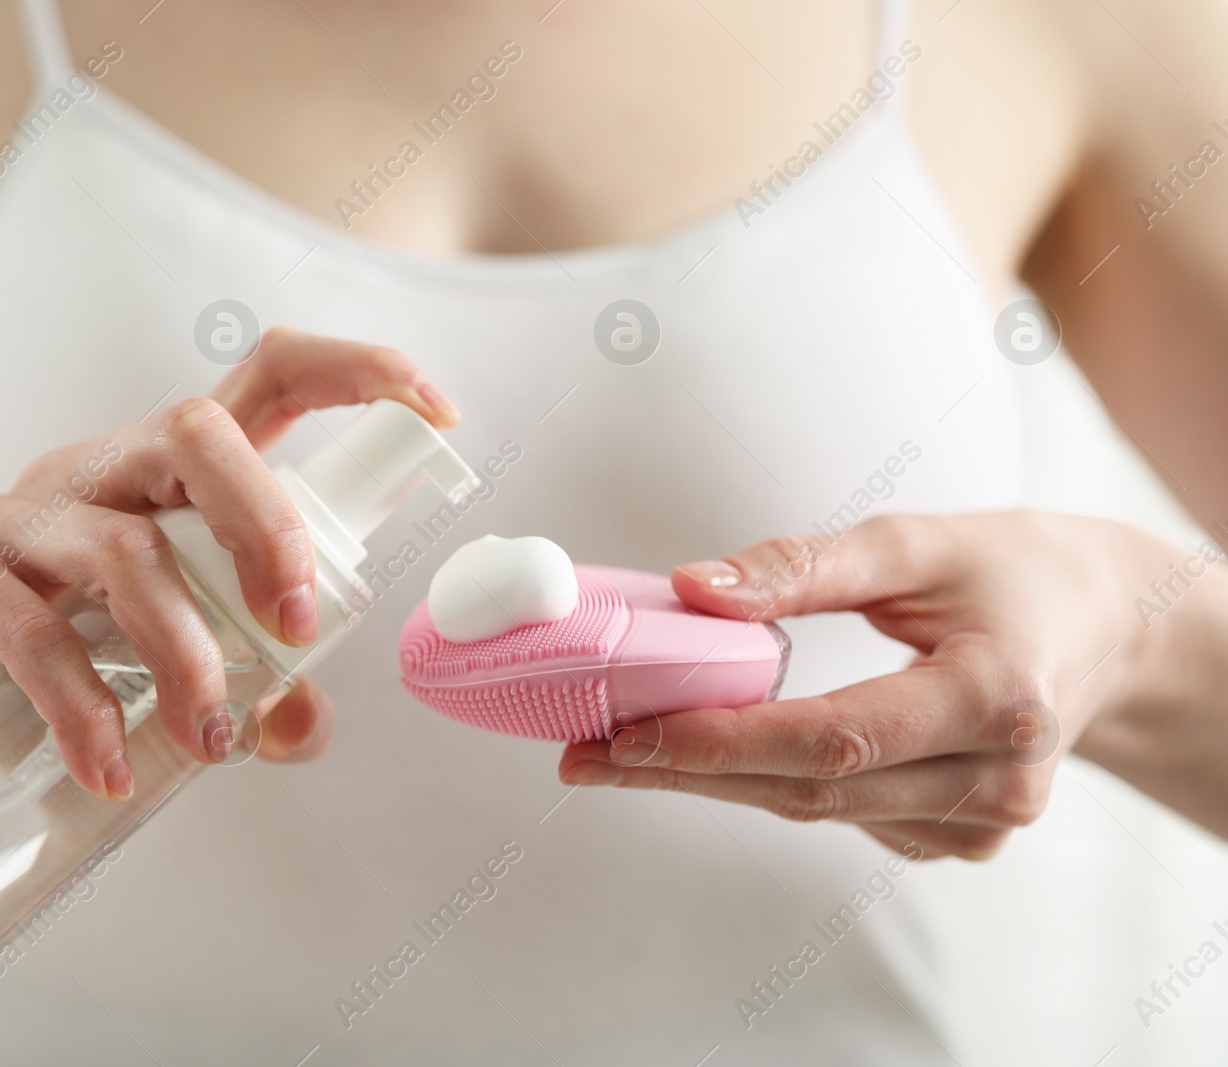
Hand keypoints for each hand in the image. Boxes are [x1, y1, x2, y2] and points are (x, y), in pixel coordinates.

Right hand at [0, 328, 457, 799]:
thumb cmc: (56, 678)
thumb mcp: (170, 678)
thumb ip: (254, 694)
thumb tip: (307, 720)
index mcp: (166, 478)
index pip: (268, 379)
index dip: (358, 372)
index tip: (440, 411)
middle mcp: (95, 471)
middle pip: (198, 433)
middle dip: (269, 526)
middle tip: (296, 629)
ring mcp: (14, 511)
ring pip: (126, 548)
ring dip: (188, 653)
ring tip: (209, 744)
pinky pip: (31, 630)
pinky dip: (85, 710)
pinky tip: (111, 771)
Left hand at [557, 513, 1192, 858]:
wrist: (1108, 628)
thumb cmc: (1017, 575)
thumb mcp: (915, 543)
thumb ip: (801, 567)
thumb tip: (693, 590)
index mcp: (995, 698)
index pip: (833, 738)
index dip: (722, 741)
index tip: (626, 735)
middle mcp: (997, 778)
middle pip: (811, 790)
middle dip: (686, 773)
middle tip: (588, 755)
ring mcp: (982, 822)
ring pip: (818, 810)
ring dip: (717, 781)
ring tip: (625, 750)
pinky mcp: (961, 838)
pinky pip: (844, 816)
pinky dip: (773, 784)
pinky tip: (720, 756)